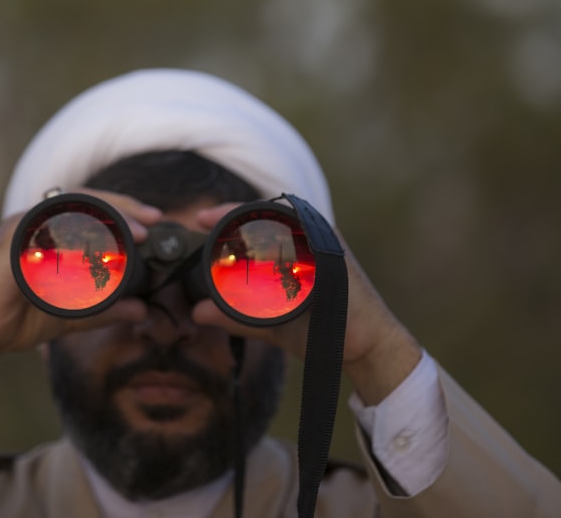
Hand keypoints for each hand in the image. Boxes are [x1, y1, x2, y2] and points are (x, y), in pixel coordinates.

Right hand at [0, 190, 162, 397]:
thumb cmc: (16, 317)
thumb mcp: (71, 313)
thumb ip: (104, 309)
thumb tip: (140, 309)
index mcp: (47, 231)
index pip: (90, 208)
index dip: (123, 209)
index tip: (152, 222)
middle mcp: (34, 222)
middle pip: (85, 199)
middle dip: (123, 206)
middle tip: (152, 221)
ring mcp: (21, 229)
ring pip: (71, 209)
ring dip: (108, 218)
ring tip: (136, 234)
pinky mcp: (12, 243)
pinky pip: (49, 232)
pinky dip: (78, 238)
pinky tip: (102, 248)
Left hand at [190, 203, 421, 404]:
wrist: (363, 347)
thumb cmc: (319, 329)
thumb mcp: (268, 320)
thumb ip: (235, 314)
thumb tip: (198, 312)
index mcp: (296, 246)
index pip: (259, 222)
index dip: (229, 216)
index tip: (200, 219)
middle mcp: (311, 237)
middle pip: (268, 213)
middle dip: (234, 213)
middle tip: (203, 219)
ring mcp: (325, 241)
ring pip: (283, 218)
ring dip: (251, 220)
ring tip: (220, 225)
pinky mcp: (334, 253)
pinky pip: (304, 234)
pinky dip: (279, 234)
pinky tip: (255, 241)